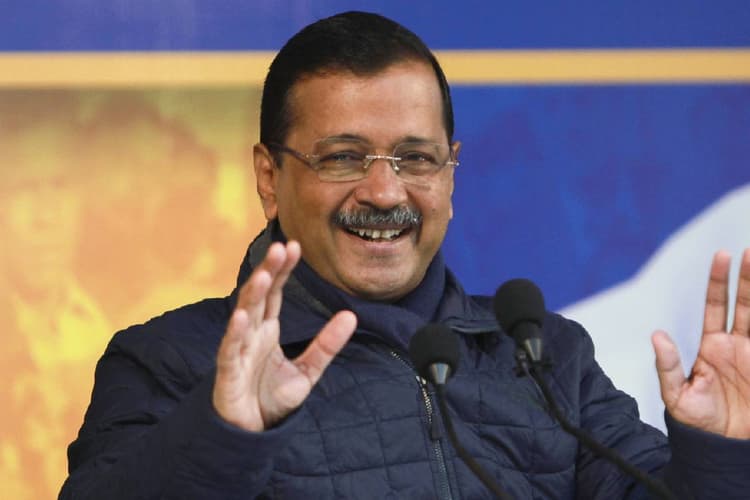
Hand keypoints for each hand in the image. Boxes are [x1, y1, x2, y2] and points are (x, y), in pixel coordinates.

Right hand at [212, 240, 356, 431]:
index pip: (275, 293)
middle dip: (269, 271)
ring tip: (265, 273)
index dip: (282, 270)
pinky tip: (242, 317)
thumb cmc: (271, 398)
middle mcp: (252, 334)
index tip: (293, 246)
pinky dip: (235, 333)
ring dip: (253, 294)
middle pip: (260, 296)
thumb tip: (351, 315)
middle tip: (280, 247)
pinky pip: (230, 349)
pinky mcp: (228, 372)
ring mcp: (239, 350)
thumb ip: (326, 345)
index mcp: (268, 330)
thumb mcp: (308, 371)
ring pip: (244, 315)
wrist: (250, 432)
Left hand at [653, 249, 749, 438]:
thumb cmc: (696, 423)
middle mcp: (736, 346)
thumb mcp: (676, 395)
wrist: (722, 449)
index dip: (718, 281)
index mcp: (712, 346)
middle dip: (748, 278)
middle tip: (749, 251)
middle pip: (745, 304)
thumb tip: (656, 335)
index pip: (716, 305)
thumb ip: (667, 365)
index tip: (722, 255)